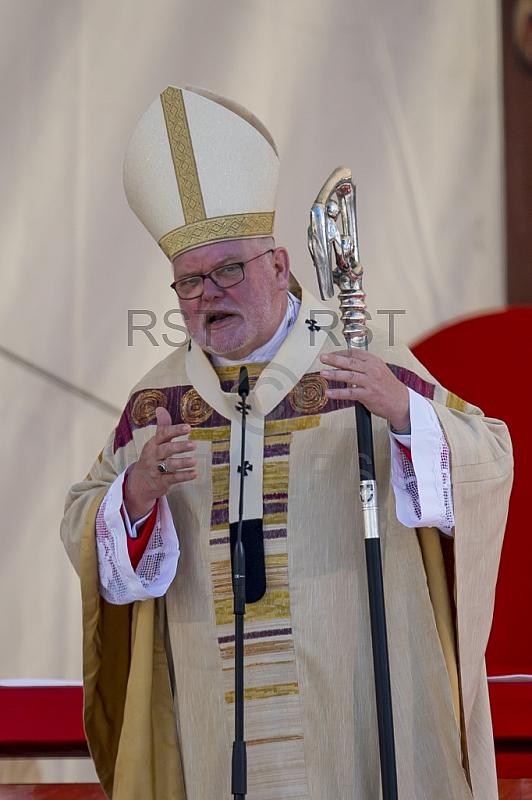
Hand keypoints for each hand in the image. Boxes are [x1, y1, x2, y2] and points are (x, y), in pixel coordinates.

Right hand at [124, 407, 196, 521]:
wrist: (138, 483)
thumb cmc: (151, 458)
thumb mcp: (155, 442)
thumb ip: (162, 427)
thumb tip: (160, 408)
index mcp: (153, 444)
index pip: (163, 435)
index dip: (175, 431)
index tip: (188, 428)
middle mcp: (153, 456)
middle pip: (166, 450)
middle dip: (179, 447)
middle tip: (193, 444)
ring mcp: (156, 470)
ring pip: (169, 465)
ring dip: (182, 463)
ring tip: (194, 461)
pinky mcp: (161, 482)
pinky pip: (172, 479)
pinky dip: (184, 476)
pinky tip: (194, 473)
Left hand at [320, 350, 409, 430]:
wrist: (400, 402)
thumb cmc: (388, 387)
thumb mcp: (378, 370)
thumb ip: (363, 365)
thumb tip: (345, 362)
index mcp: (374, 361)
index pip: (354, 353)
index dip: (340, 353)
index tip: (330, 354)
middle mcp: (372, 369)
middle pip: (350, 362)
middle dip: (334, 359)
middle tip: (323, 358)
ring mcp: (370, 382)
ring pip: (349, 376)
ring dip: (334, 374)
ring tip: (323, 373)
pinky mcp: (368, 395)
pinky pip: (350, 393)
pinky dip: (338, 393)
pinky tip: (329, 393)